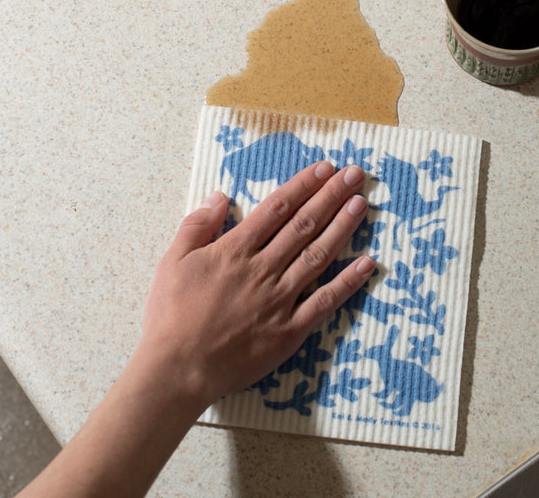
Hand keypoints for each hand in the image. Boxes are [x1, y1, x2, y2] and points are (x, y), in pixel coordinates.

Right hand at [135, 161, 374, 412]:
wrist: (177, 370)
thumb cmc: (171, 316)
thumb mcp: (173, 261)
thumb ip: (197, 225)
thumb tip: (220, 196)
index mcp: (235, 250)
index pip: (277, 208)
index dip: (303, 185)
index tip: (324, 167)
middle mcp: (263, 269)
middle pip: (304, 224)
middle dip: (331, 195)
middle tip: (354, 174)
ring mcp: (280, 299)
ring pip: (318, 255)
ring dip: (342, 227)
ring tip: (361, 203)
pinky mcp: (290, 330)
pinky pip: (325, 302)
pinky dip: (348, 283)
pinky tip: (367, 264)